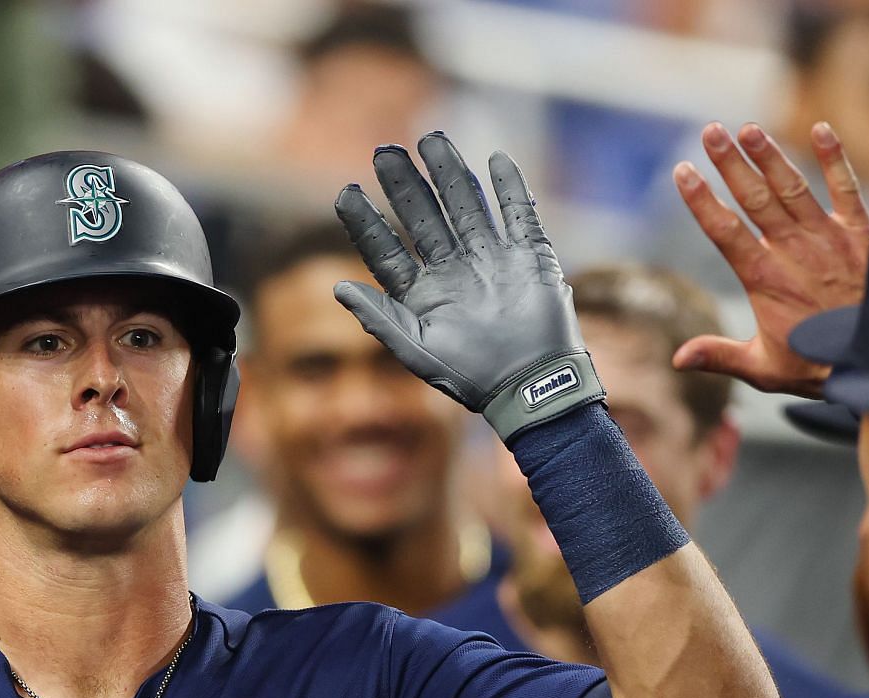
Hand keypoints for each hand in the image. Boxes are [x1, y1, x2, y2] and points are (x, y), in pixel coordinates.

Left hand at [333, 133, 603, 440]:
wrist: (531, 387)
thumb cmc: (470, 376)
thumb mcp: (417, 350)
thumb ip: (379, 317)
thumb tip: (337, 286)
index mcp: (423, 294)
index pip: (387, 250)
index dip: (366, 222)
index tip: (345, 192)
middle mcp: (454, 272)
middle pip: (424, 218)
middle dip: (404, 185)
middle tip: (384, 152)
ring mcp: (492, 261)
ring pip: (466, 206)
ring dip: (450, 173)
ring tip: (431, 139)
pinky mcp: (530, 257)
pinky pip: (520, 215)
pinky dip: (510, 188)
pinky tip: (495, 160)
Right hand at [672, 121, 868, 397]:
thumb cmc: (816, 364)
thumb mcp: (761, 368)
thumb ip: (718, 356)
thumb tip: (677, 359)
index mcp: (763, 279)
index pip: (724, 231)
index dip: (701, 200)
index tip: (682, 171)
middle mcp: (793, 251)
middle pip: (754, 199)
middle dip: (730, 163)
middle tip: (710, 130)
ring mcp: (828, 237)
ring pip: (792, 187)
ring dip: (769, 156)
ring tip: (748, 127)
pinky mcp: (860, 232)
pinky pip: (847, 188)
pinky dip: (835, 159)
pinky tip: (821, 129)